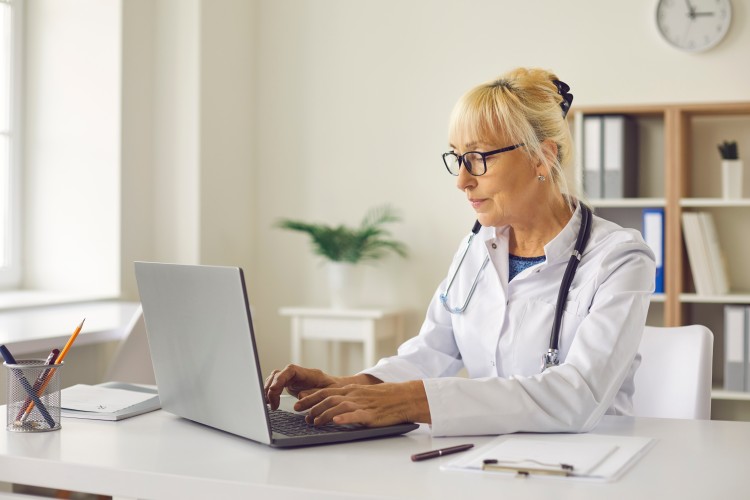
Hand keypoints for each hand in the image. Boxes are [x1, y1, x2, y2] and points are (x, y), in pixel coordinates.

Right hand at [264, 364, 339, 409]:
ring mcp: (292, 379)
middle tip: (272, 403)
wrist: (337, 389)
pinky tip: (271, 403)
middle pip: (278, 375)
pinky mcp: (289, 385)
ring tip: (270, 404)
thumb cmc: (335, 389)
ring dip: (269, 391)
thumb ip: (315, 393)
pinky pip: (276, 386)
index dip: (280, 378)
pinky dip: (271, 393)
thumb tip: (300, 396)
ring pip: (274, 379)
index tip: (274, 390)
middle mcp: (297, 375)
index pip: (290, 370)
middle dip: (271, 388)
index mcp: (307, 373)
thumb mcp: (329, 392)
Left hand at [295, 380, 430, 426]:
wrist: (404, 397)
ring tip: (314, 422)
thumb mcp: (363, 393)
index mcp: (351, 389)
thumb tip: (331, 405)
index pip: (325, 391)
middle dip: (311, 406)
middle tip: (300, 414)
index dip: (310, 397)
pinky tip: (336, 422)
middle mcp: (353, 395)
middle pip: (327, 398)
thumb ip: (348, 397)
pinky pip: (355, 415)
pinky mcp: (370, 414)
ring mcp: (361, 404)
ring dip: (323, 414)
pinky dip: (344, 418)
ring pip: (338, 406)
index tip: (297, 403)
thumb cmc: (384, 397)